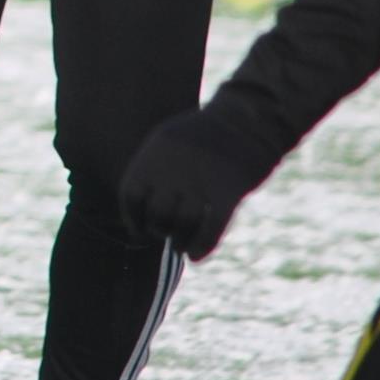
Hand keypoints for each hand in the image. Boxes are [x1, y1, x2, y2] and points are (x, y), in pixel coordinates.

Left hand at [119, 108, 280, 259]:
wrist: (248, 122)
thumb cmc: (205, 133)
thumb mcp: (168, 138)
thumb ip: (153, 167)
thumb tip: (141, 204)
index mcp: (156, 153)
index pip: (131, 196)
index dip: (132, 218)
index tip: (139, 227)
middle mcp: (176, 169)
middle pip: (157, 213)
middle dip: (157, 229)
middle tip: (163, 233)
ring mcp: (203, 182)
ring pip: (183, 224)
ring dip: (179, 241)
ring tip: (179, 245)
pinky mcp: (229, 193)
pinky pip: (211, 228)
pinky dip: (202, 247)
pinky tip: (196, 257)